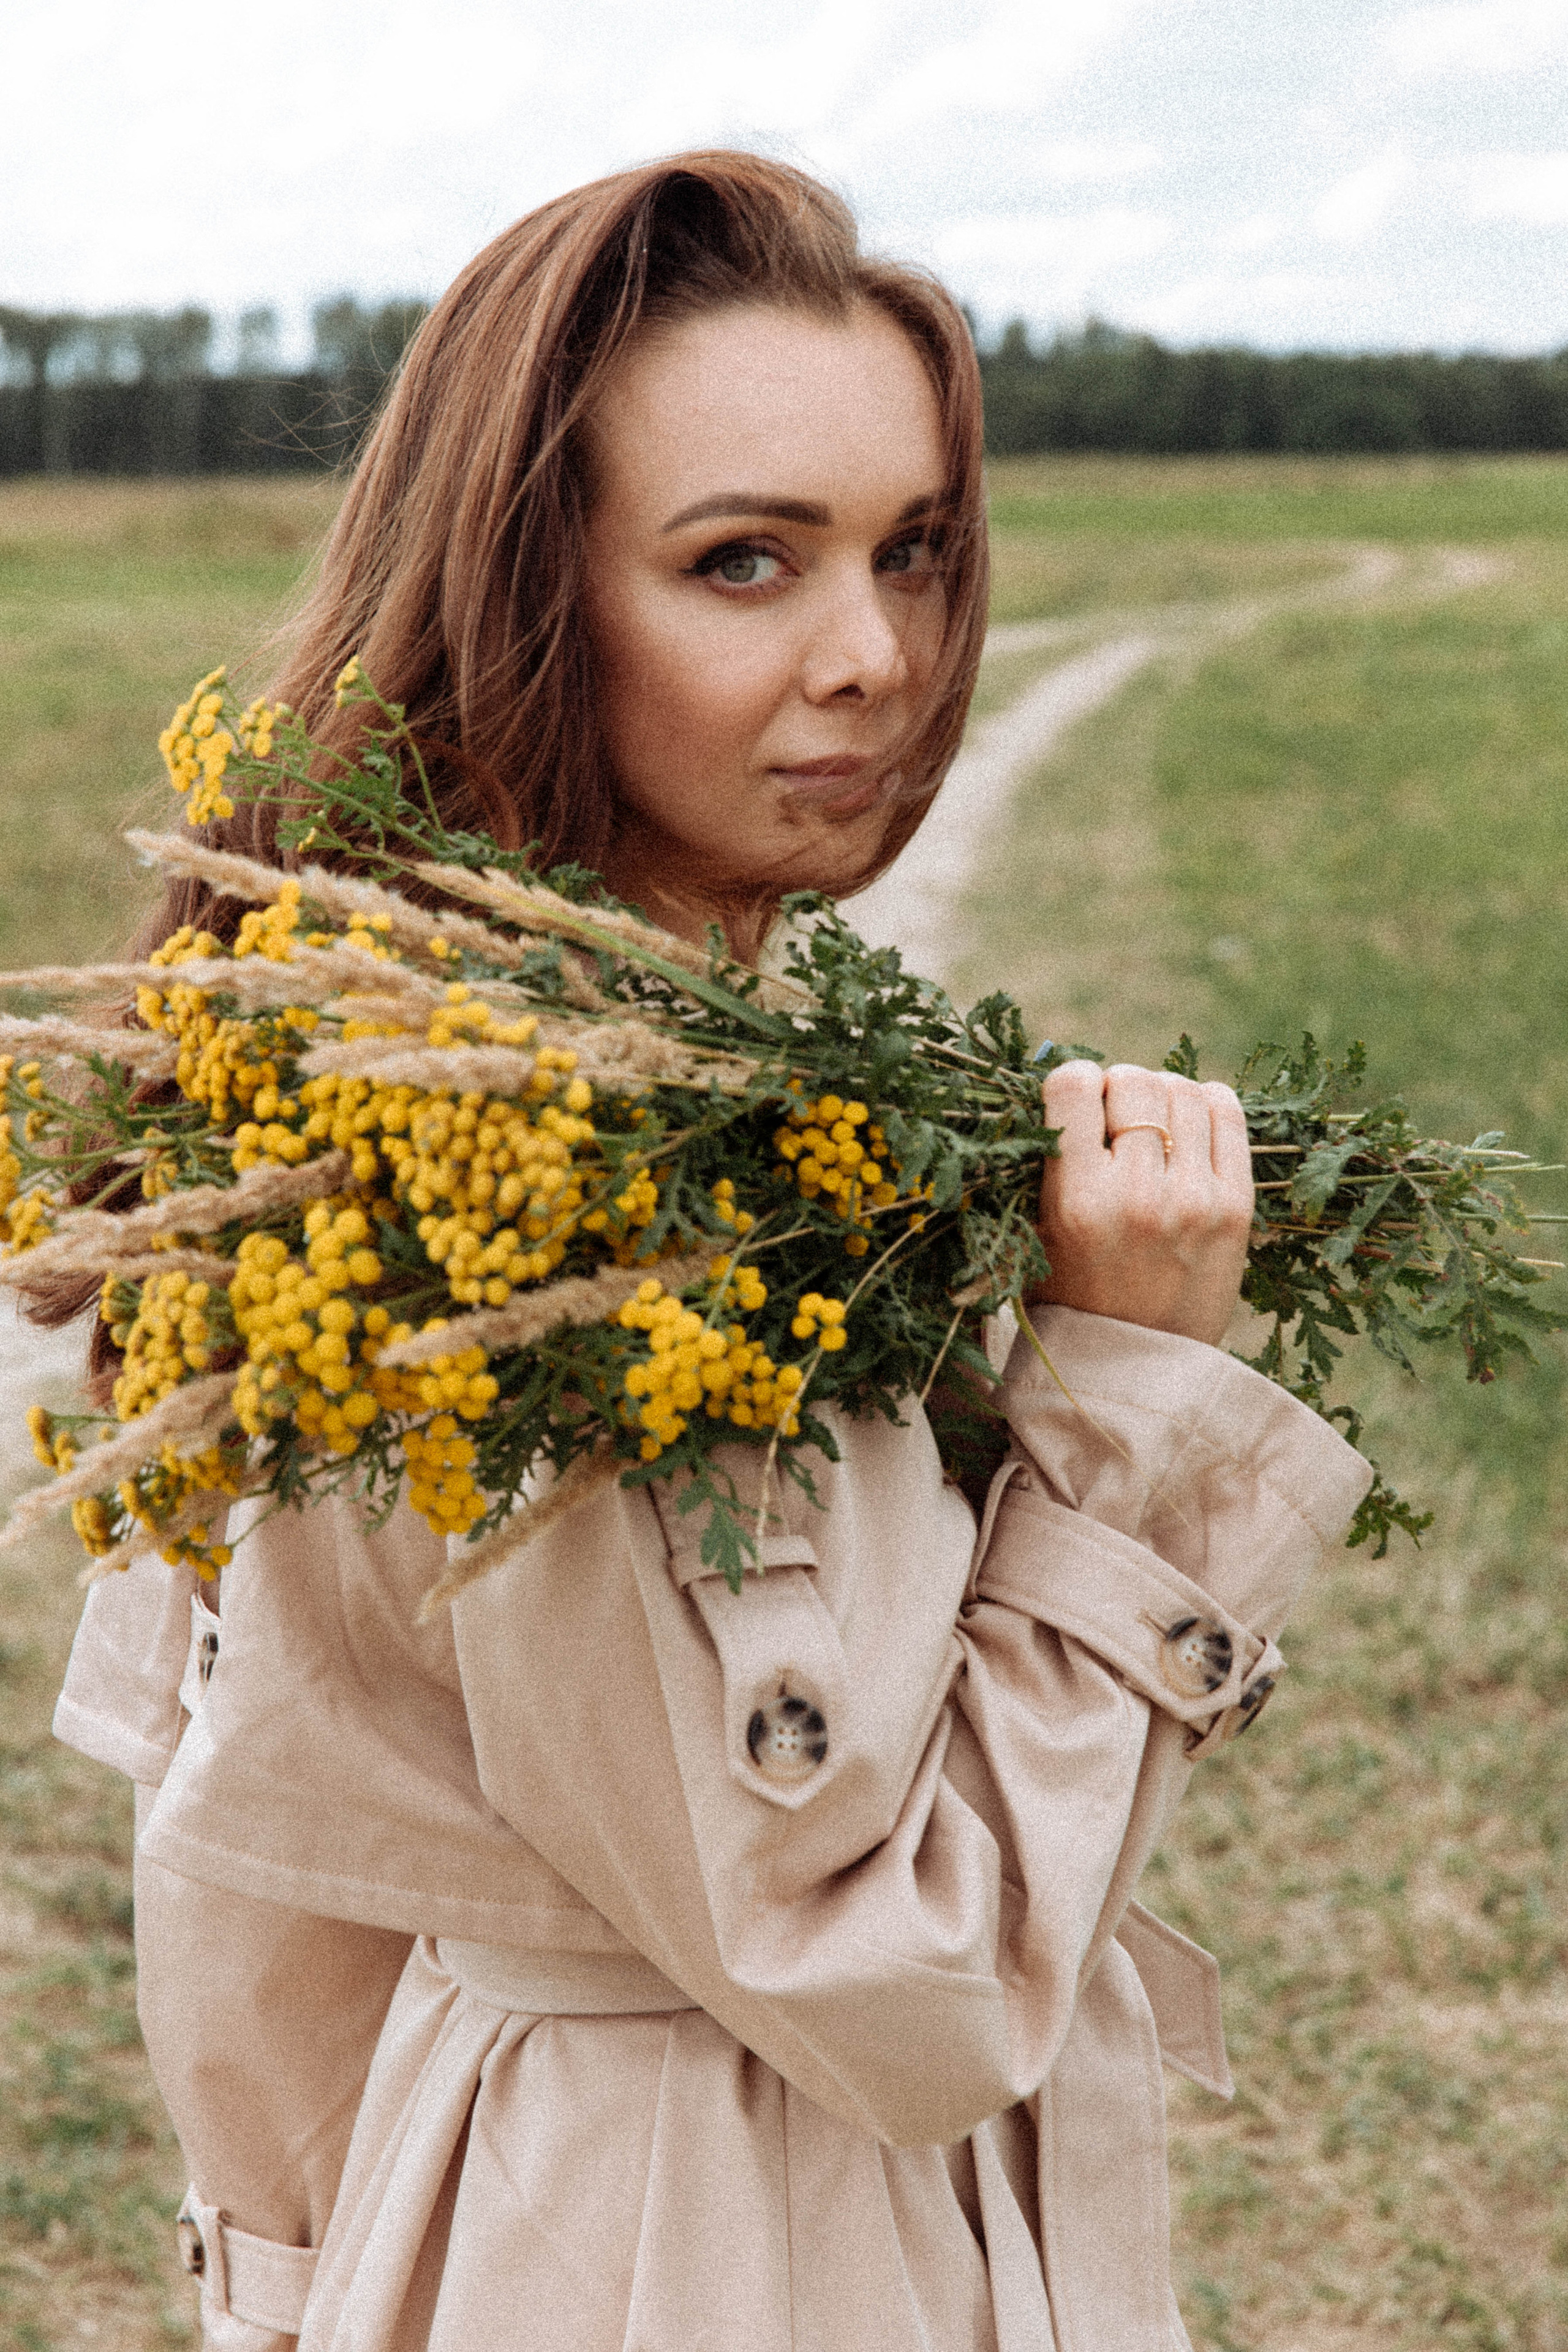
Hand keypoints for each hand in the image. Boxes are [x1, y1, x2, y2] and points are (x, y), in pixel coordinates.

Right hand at [1033, 1061, 1253, 1348]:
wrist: (1138, 1372)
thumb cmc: (1072, 1300)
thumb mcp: (1033, 1239)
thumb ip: (1043, 1166)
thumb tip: (1066, 1084)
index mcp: (1077, 1205)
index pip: (1072, 1085)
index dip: (1069, 1083)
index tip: (1073, 1105)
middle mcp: (1139, 1197)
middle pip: (1131, 1080)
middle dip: (1117, 1089)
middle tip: (1114, 1120)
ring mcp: (1195, 1201)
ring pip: (1182, 1090)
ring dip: (1161, 1096)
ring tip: (1152, 1128)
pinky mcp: (1238, 1207)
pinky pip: (1228, 1113)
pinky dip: (1205, 1103)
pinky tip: (1189, 1126)